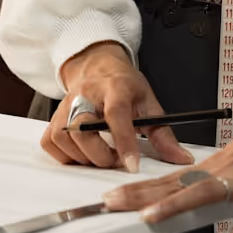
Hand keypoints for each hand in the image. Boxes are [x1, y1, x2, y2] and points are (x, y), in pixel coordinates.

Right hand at [41, 41, 193, 173]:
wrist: (98, 66)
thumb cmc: (124, 85)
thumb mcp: (148, 103)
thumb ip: (163, 133)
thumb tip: (181, 159)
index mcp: (115, 87)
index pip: (116, 114)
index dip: (123, 142)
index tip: (131, 165)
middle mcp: (86, 93)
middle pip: (82, 129)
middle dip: (100, 154)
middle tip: (115, 160)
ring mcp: (66, 104)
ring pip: (64, 137)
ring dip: (83, 157)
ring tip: (101, 155)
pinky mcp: (54, 116)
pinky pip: (51, 142)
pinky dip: (65, 155)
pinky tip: (82, 153)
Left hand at [101, 73, 232, 232]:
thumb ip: (228, 174)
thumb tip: (206, 191)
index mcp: (219, 162)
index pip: (172, 177)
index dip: (141, 187)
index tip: (114, 195)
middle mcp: (226, 168)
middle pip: (177, 184)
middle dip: (141, 195)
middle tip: (110, 203)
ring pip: (205, 193)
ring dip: (176, 206)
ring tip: (149, 219)